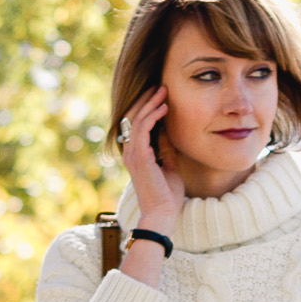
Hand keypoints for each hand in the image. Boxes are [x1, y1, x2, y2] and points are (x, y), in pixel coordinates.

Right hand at [120, 86, 182, 229]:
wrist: (162, 215)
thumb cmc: (167, 196)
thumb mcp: (170, 166)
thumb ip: (166, 149)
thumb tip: (168, 131)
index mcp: (136, 155)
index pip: (136, 125)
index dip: (146, 108)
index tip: (160, 96)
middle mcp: (130, 152)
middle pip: (133, 117)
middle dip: (147, 100)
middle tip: (160, 87)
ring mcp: (132, 154)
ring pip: (137, 119)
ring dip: (151, 103)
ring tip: (163, 91)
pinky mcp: (139, 156)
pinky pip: (143, 128)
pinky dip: (153, 115)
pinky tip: (164, 107)